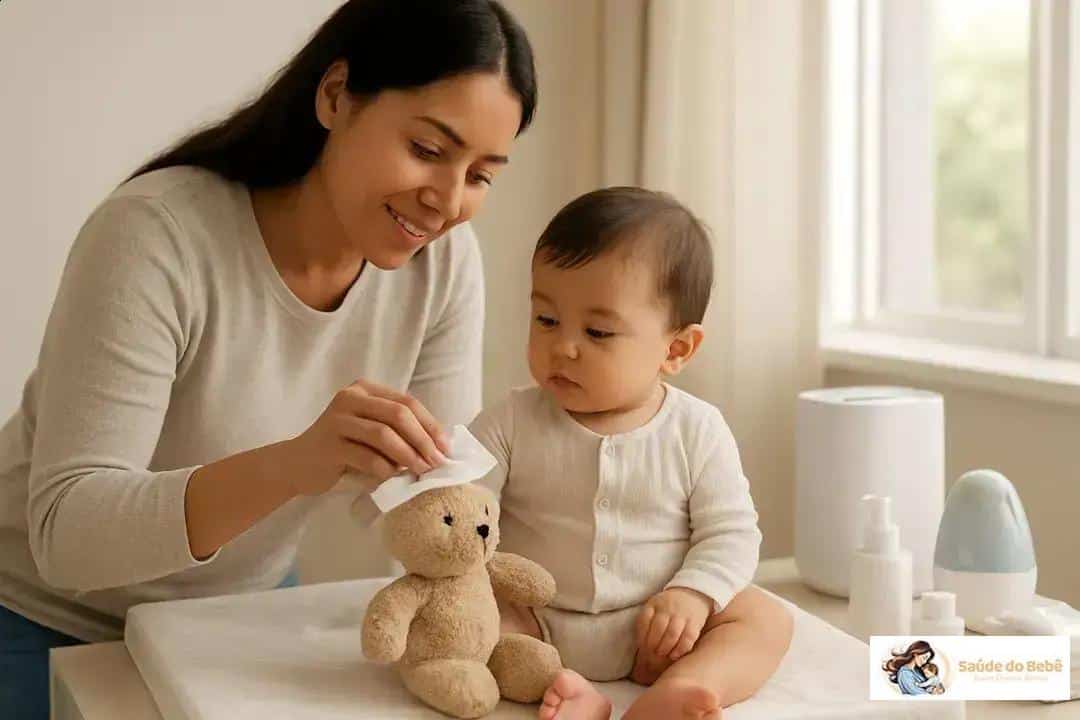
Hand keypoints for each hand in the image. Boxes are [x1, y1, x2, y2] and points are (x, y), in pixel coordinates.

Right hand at [284, 379, 451, 495]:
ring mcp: (337, 420)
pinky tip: (393, 478)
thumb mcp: (370, 431)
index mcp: (364, 389)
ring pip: (383, 434)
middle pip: (398, 414)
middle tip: (437, 461)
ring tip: (421, 470)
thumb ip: (397, 430)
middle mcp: (349, 398)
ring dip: (408, 455)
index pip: (406, 402)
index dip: (430, 424)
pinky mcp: (329, 445)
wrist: (297, 464)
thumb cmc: (343, 449)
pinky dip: (386, 469)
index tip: (446, 447)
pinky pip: (367, 457)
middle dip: (423, 439)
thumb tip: (438, 446)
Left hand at [636, 587, 712, 661]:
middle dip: (653, 644)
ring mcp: (682, 615)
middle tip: (652, 653)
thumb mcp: (654, 606)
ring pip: (672, 634)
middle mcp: (668, 608)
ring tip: (662, 654)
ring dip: (665, 648)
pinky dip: (680, 649)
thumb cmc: (667, 607)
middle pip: (658, 628)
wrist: (691, 595)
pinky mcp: (695, 623)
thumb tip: (639, 645)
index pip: (644, 620)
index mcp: (654, 604)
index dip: (641, 636)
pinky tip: (674, 655)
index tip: (641, 646)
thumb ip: (646, 621)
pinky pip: (688, 639)